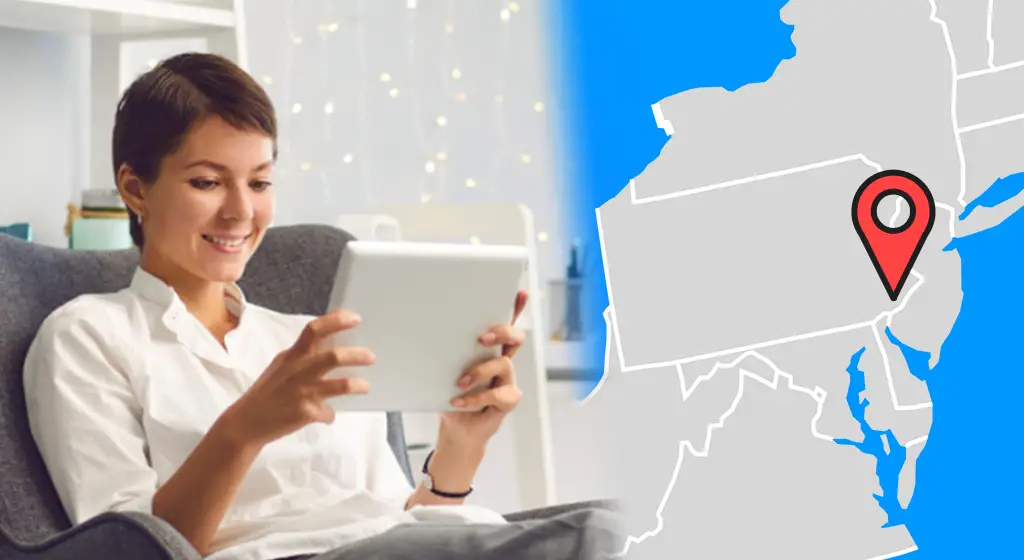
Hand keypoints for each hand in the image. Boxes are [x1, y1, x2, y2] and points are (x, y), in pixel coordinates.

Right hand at [219, 309, 373, 447]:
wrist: (246, 422)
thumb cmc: (269, 390)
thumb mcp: (282, 365)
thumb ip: (304, 353)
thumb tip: (333, 340)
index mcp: (293, 355)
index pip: (314, 330)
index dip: (336, 322)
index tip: (356, 318)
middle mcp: (298, 371)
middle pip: (333, 357)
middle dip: (356, 355)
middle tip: (371, 356)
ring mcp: (303, 392)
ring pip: (339, 386)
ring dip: (357, 385)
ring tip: (365, 386)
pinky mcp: (305, 413)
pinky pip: (328, 413)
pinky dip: (329, 415)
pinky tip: (327, 416)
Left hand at [439, 290, 527, 446]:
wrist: (457, 428)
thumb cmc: (450, 394)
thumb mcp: (445, 370)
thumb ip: (446, 353)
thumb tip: (425, 332)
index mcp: (490, 349)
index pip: (506, 324)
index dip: (515, 308)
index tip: (519, 292)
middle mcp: (502, 361)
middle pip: (516, 338)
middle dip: (503, 332)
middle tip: (483, 338)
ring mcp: (507, 381)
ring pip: (505, 364)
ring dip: (480, 371)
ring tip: (460, 382)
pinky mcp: (508, 401)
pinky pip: (498, 394)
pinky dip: (476, 398)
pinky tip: (459, 401)